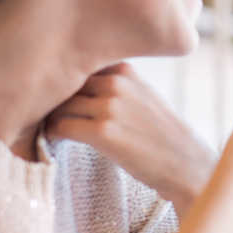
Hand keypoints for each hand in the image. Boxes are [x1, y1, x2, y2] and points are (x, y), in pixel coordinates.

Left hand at [45, 62, 213, 215]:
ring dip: (50, 119)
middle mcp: (117, 83)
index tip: (57, 97)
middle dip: (54, 101)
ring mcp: (110, 106)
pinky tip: (55, 144)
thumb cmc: (163, 137)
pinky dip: (52, 136)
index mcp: (126, 71)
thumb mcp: (145, 97)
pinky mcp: (103, 132)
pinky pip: (60, 127)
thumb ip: (117, 86)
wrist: (187, 166)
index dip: (65, 83)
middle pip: (65, 85)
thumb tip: (76, 87)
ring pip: (59, 105)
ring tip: (50, 131)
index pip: (78, 67)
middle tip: (45, 117)